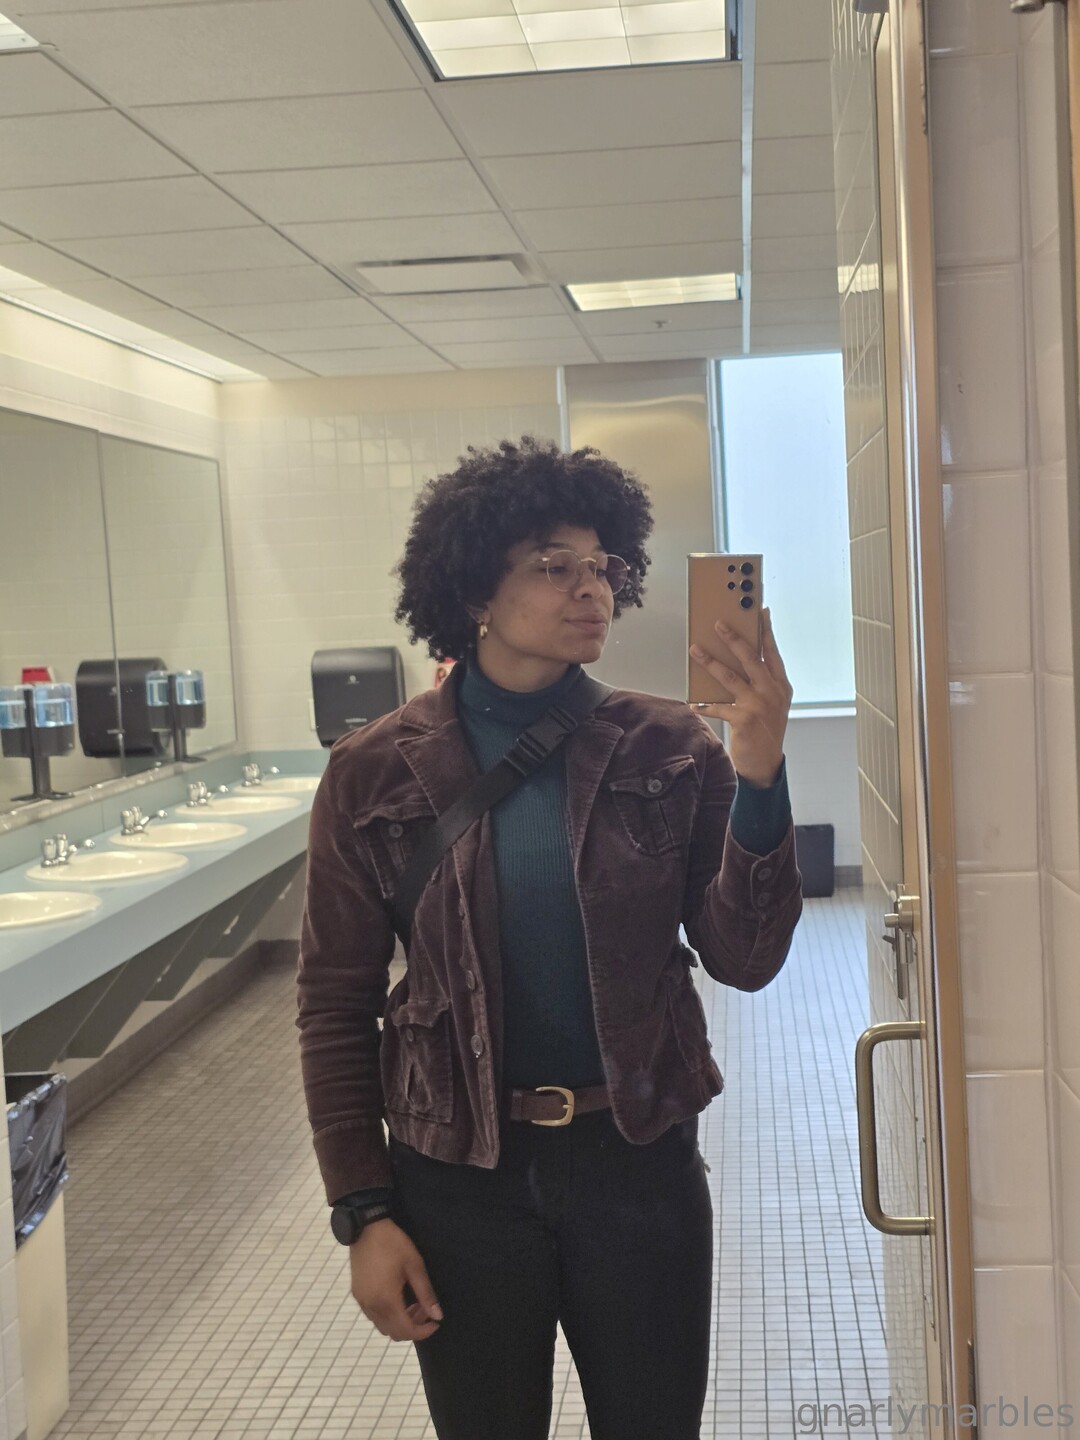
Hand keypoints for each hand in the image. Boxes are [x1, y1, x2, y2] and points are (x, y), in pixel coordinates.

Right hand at [350, 1217, 443, 1340]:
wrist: (365, 1228)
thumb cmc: (393, 1244)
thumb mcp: (415, 1266)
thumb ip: (426, 1294)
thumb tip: (438, 1316)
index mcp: (387, 1301)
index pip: (407, 1331)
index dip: (423, 1332)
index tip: (435, 1323)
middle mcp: (372, 1307)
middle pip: (394, 1333)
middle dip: (413, 1327)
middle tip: (425, 1310)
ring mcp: (362, 1302)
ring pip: (382, 1327)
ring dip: (399, 1323)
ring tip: (412, 1304)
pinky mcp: (357, 1295)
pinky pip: (373, 1316)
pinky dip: (387, 1316)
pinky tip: (397, 1299)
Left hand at [688, 606, 792, 786]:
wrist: (766, 763)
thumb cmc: (766, 730)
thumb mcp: (772, 703)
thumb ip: (762, 682)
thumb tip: (740, 659)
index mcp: (781, 685)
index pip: (772, 652)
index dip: (766, 632)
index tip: (760, 612)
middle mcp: (772, 692)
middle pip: (751, 658)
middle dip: (734, 639)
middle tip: (719, 624)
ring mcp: (759, 705)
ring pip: (730, 677)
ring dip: (710, 663)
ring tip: (695, 650)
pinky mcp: (744, 719)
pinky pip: (718, 706)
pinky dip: (703, 705)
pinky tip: (692, 703)